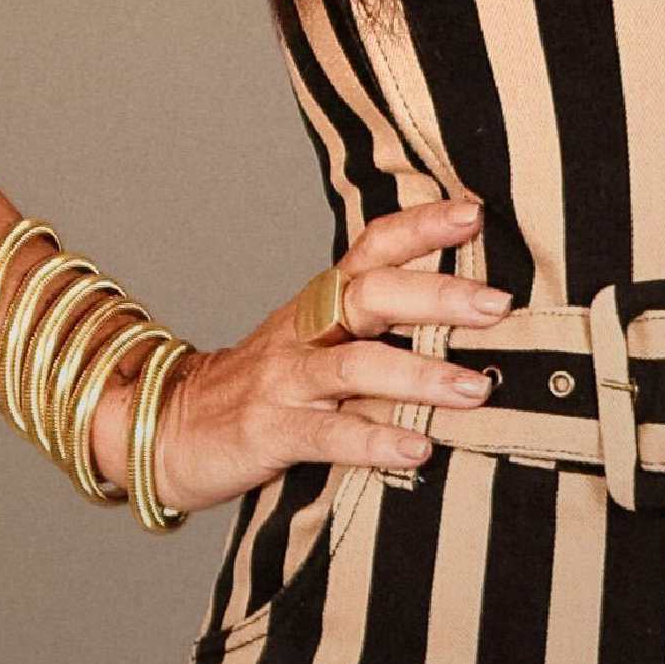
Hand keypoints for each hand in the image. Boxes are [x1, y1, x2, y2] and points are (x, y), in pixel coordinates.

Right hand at [136, 197, 512, 517]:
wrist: (166, 427)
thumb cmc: (262, 389)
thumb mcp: (313, 344)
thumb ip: (375, 334)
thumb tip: (471, 326)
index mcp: (318, 303)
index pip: (371, 249)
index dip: (420, 227)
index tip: (473, 214)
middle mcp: (302, 331)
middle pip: (370, 296)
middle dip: (437, 297)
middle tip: (497, 306)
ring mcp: (282, 380)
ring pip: (354, 365)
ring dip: (420, 374)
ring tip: (476, 389)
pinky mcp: (268, 431)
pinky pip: (326, 434)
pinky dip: (374, 440)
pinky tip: (416, 449)